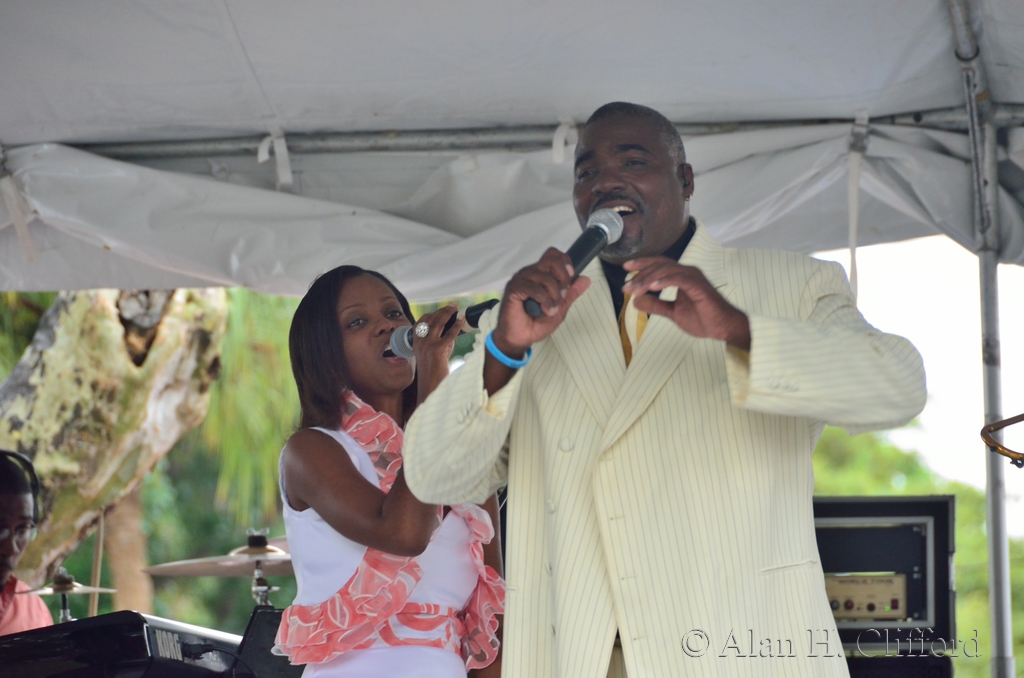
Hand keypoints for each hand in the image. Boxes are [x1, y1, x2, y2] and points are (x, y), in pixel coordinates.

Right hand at [413, 305, 465, 402]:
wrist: (430, 386)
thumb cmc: (432, 372)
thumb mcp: (431, 355)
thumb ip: (439, 342)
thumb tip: (451, 330)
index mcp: (415, 342)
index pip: (420, 322)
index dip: (431, 314)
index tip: (440, 310)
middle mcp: (420, 342)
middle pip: (430, 319)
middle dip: (442, 311)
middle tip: (452, 306)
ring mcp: (428, 345)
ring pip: (438, 323)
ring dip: (448, 313)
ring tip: (456, 308)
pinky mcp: (438, 349)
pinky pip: (449, 333)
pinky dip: (457, 325)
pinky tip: (462, 320)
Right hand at [491, 248, 590, 357]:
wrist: (519, 338)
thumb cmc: (536, 323)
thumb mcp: (560, 308)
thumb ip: (571, 293)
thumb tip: (586, 279)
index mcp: (541, 273)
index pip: (553, 254)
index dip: (565, 263)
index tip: (570, 278)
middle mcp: (530, 272)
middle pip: (551, 260)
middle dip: (563, 278)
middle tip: (561, 295)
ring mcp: (521, 279)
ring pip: (545, 276)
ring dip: (554, 295)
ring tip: (551, 310)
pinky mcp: (514, 288)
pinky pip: (534, 287)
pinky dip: (544, 299)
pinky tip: (544, 310)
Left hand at [623, 257, 749, 349]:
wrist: (722, 328)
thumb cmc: (702, 319)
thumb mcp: (672, 312)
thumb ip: (656, 305)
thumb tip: (636, 302)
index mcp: (681, 276)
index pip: (658, 265)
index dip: (641, 264)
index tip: (625, 268)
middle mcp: (687, 272)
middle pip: (659, 265)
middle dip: (640, 274)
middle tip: (627, 287)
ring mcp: (693, 277)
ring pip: (666, 270)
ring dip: (648, 279)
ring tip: (636, 289)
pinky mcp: (698, 285)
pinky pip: (678, 278)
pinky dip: (664, 280)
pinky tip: (652, 287)